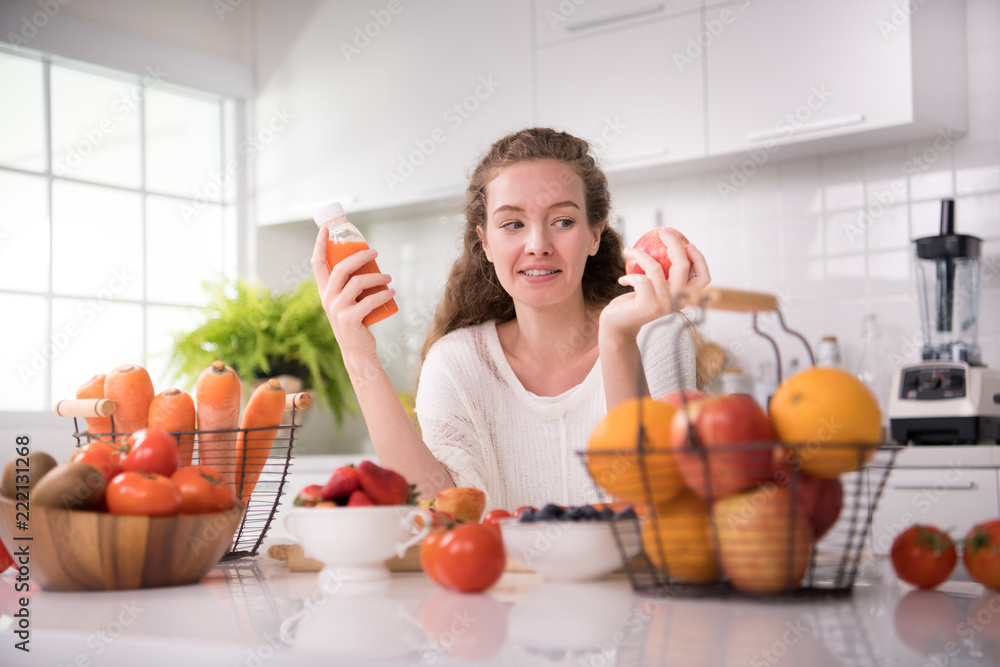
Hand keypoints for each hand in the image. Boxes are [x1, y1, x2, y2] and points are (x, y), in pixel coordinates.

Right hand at [311, 226, 394, 358]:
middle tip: (375, 252)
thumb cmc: (357, 322)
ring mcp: (337, 309)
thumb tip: (367, 261)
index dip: (320, 244)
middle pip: (340, 268)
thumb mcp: (348, 301)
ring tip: (388, 277)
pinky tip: (391, 292)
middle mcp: (327, 298)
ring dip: (377, 277)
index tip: (326, 228)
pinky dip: (383, 294)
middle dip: (359, 256)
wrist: (358, 351)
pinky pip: (368, 301)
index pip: (317, 264)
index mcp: (324, 291)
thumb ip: (350, 285)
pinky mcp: (349, 319)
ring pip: (357, 283)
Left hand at [599, 229, 710, 341]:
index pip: (704, 278)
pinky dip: (628, 275)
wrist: (618, 326)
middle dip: (674, 243)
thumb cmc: (636, 301)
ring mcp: (665, 304)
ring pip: (656, 267)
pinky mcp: (649, 305)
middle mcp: (679, 301)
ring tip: (628, 250)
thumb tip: (670, 243)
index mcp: (685, 297)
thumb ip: (665, 273)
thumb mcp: (655, 287)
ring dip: (639, 254)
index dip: (700, 259)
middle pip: (683, 265)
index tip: (688, 243)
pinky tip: (622, 280)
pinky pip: (640, 278)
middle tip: (662, 231)